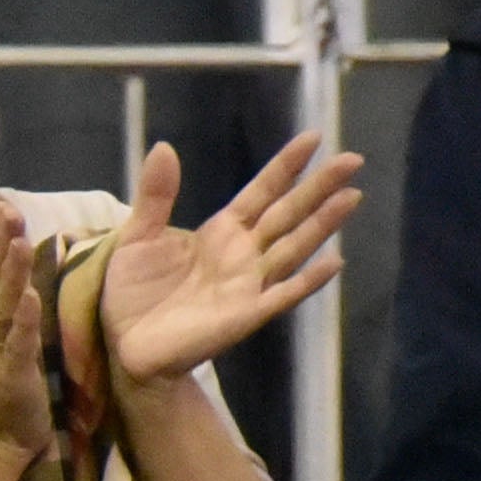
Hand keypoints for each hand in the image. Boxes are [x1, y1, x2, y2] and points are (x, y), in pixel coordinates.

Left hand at [99, 130, 357, 387]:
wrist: (126, 344)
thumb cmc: (133, 291)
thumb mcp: (138, 236)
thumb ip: (156, 196)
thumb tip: (164, 146)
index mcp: (221, 231)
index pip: (261, 191)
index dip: (286, 166)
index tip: (314, 137)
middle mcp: (244, 253)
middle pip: (287, 213)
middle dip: (319, 187)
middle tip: (353, 158)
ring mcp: (249, 283)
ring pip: (293, 247)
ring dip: (323, 224)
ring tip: (351, 196)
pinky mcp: (246, 315)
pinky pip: (283, 295)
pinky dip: (308, 280)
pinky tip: (334, 262)